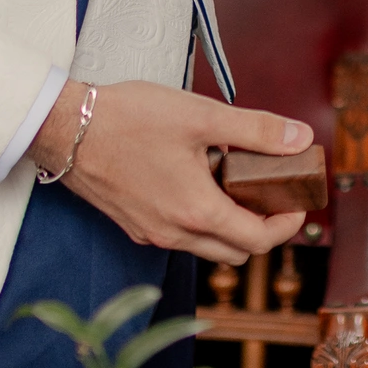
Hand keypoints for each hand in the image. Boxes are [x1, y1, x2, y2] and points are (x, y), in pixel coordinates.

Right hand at [37, 79, 313, 265]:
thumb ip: (256, 130)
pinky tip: (196, 179)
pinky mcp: (133, 225)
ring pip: (207, 247)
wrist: (66, 128)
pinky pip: (180, 236)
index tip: (297, 200)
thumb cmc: (129, 119)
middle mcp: (174, 234)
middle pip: (236, 251)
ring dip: (229, 225)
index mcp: (197, 213)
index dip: (287, 223)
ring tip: (234, 180)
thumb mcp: (201, 116)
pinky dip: (200, 220)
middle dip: (263, 228)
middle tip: (272, 192)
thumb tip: (300, 138)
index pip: (259, 240)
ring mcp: (151, 233)